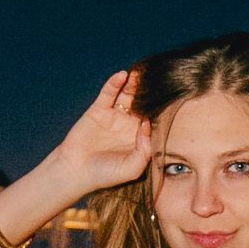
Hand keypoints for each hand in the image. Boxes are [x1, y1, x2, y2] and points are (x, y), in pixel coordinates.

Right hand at [55, 69, 152, 192]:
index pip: (154, 119)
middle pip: (142, 103)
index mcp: (139, 138)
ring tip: (142, 72)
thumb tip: (148, 126)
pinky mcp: (98, 110)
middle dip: (150, 92)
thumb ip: (145, 151)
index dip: (161, 110)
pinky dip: (115, 83)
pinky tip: (122, 75)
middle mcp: (128, 125)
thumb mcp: (133, 169)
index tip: (171, 99)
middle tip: (160, 78)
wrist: (76, 172)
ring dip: (134, 84)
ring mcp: (114, 116)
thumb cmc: (106, 174)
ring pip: (127, 95)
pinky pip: (108, 93)